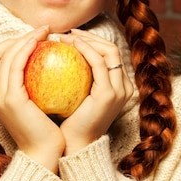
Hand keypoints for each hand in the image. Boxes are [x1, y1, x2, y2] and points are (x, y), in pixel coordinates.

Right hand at [0, 26, 64, 172]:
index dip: (11, 44)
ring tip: (46, 32)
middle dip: (18, 37)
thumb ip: (35, 87)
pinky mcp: (10, 98)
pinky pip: (16, 64)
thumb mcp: (37, 105)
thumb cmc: (47, 131)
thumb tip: (49, 65)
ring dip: (25, 38)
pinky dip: (27, 49)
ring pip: (6, 55)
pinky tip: (43, 43)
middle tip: (42, 31)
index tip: (35, 39)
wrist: (44, 155)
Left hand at [57, 29, 133, 154]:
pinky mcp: (109, 94)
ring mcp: (119, 90)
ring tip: (65, 37)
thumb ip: (75, 80)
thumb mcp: (74, 97)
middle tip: (66, 33)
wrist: (73, 146)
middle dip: (90, 36)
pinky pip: (98, 63)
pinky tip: (70, 44)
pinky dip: (86, 49)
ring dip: (87, 39)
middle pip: (112, 49)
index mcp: (119, 87)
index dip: (91, 42)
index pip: (109, 55)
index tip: (69, 38)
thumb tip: (57, 58)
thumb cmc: (68, 124)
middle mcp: (124, 87)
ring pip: (109, 51)